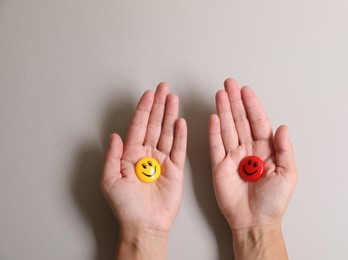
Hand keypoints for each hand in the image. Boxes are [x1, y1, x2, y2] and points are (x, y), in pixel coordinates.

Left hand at [100, 83, 186, 253]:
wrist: (144, 224)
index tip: (148, 94)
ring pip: (167, 132)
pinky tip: (180, 121)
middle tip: (163, 88)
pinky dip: (180, 134)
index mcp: (131, 155)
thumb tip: (114, 136)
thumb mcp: (110, 180)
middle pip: (154, 124)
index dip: (143, 109)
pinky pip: (178, 148)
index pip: (138, 126)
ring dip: (170, 114)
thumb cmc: (125, 207)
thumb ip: (112, 156)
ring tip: (173, 98)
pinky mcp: (176, 169)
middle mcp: (147, 154)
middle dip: (158, 104)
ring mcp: (162, 160)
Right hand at [209, 79, 297, 230]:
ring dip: (223, 110)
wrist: (255, 221)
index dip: (252, 105)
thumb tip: (283, 127)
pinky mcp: (219, 166)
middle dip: (234, 101)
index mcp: (265, 150)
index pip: (258, 121)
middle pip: (240, 120)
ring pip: (227, 128)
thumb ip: (285, 149)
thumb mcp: (288, 174)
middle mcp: (248, 149)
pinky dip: (214, 131)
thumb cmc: (273, 202)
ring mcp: (232, 156)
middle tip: (229, 84)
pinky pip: (216, 145)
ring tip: (220, 94)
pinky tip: (214, 117)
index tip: (246, 90)